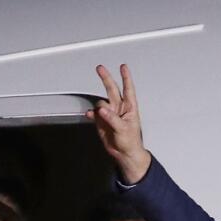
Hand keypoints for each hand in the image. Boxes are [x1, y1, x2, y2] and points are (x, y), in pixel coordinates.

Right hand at [86, 64, 150, 183]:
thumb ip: (112, 119)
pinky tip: (90, 115)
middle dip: (106, 78)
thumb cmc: (130, 142)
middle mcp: (119, 108)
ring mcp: (110, 114)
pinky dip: (92, 114)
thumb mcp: (124, 129)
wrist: (124, 153)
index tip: (123, 67)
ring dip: (99, 107)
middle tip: (100, 68)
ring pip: (101, 103)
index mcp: (129, 107)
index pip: (128, 88)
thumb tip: (103, 110)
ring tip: (101, 116)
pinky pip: (94, 114)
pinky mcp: (102, 121)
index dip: (125, 77)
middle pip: (111, 89)